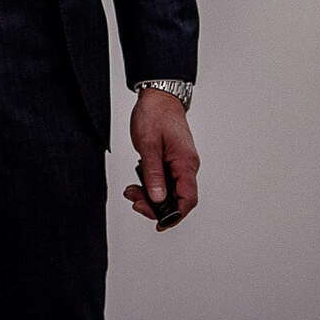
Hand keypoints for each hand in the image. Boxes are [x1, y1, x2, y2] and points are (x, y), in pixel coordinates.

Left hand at [123, 88, 199, 229]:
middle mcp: (186, 166)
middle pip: (177, 198)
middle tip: (135, 201)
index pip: (187, 198)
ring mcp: (179, 164)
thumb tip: (156, 197)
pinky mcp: (170, 160)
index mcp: (186, 164)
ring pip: (169, 190)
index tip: (159, 222)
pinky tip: (138, 182)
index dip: (175, 214)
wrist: (158, 97)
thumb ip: (153, 172)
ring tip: (132, 191)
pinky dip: (151, 184)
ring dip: (151, 195)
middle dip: (156, 205)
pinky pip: (164, 179)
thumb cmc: (155, 115)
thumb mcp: (148, 144)